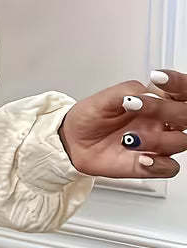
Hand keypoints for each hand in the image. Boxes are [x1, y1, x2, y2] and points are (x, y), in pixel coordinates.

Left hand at [57, 69, 186, 177]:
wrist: (72, 140)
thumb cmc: (90, 116)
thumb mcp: (105, 98)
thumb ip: (128, 92)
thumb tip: (148, 94)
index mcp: (157, 100)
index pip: (181, 91)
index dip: (179, 84)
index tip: (160, 80)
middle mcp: (161, 122)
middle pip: (186, 116)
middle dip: (170, 111)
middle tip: (140, 107)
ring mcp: (157, 144)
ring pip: (181, 142)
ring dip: (159, 139)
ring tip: (129, 138)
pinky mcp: (148, 165)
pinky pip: (169, 168)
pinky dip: (159, 164)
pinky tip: (143, 158)